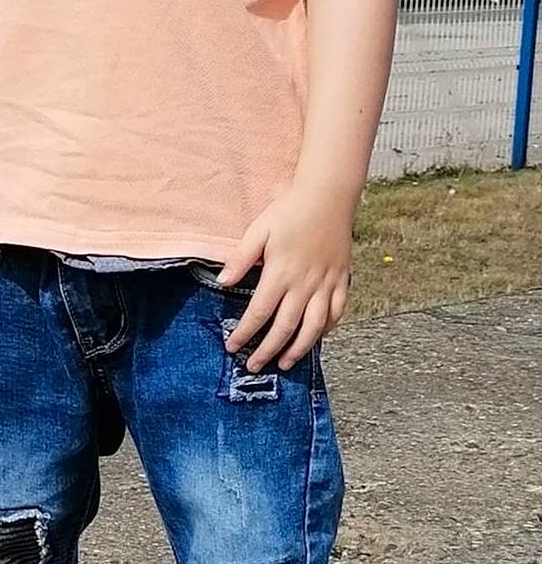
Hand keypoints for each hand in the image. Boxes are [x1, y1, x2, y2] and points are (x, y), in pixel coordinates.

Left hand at [217, 183, 353, 373]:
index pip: (259, 312)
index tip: (232, 346)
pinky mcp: (341, 280)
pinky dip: (327, 330)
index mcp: (281, 273)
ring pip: (314, 327)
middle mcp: (305, 284)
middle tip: (254, 367)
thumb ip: (241, 258)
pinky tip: (316, 338)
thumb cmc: (290, 210)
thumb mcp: (259, 230)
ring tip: (285, 363)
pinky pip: (337, 313)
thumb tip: (223, 282)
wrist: (328, 196)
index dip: (245, 333)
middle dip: (268, 351)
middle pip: (285, 327)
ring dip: (298, 349)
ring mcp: (326, 284)